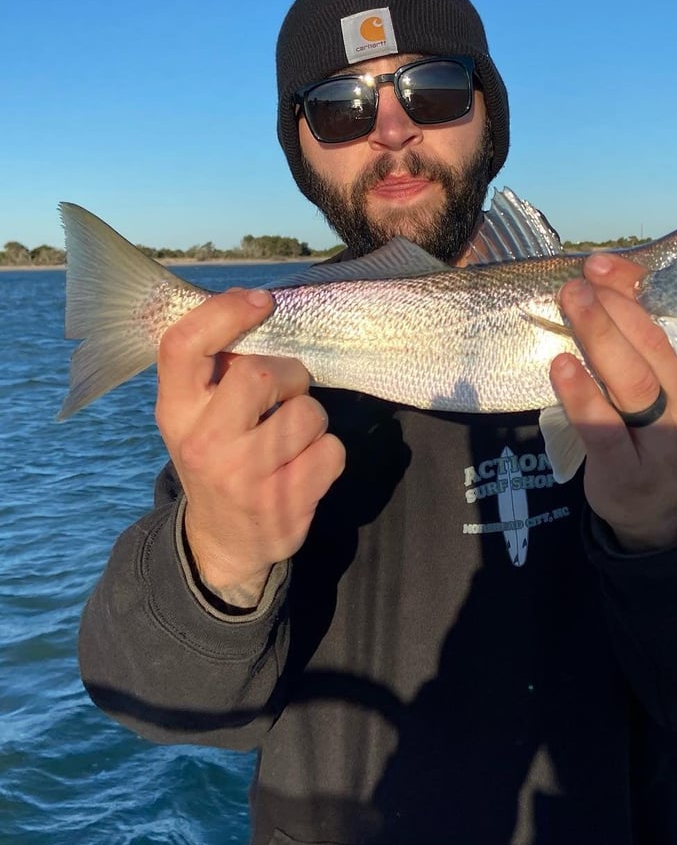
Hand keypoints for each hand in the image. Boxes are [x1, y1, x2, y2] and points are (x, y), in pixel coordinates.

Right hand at [155, 289, 345, 607]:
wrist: (223, 543)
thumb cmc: (216, 458)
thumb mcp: (194, 417)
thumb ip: (213, 370)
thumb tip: (257, 308)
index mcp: (175, 412)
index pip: (184, 345)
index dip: (226, 313)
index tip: (261, 301)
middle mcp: (204, 443)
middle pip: (262, 374)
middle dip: (290, 375)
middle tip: (286, 392)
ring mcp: (246, 477)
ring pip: (309, 412)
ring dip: (311, 416)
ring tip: (292, 436)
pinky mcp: (287, 504)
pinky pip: (333, 450)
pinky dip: (328, 452)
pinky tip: (304, 466)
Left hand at [550, 254, 676, 552]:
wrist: (666, 512)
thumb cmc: (665, 430)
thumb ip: (659, 343)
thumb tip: (606, 281)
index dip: (644, 289)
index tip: (608, 263)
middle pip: (657, 348)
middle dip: (618, 306)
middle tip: (584, 277)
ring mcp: (666, 444)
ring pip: (633, 383)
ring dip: (600, 336)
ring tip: (572, 301)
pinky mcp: (627, 471)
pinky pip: (603, 428)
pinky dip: (582, 395)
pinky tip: (561, 366)